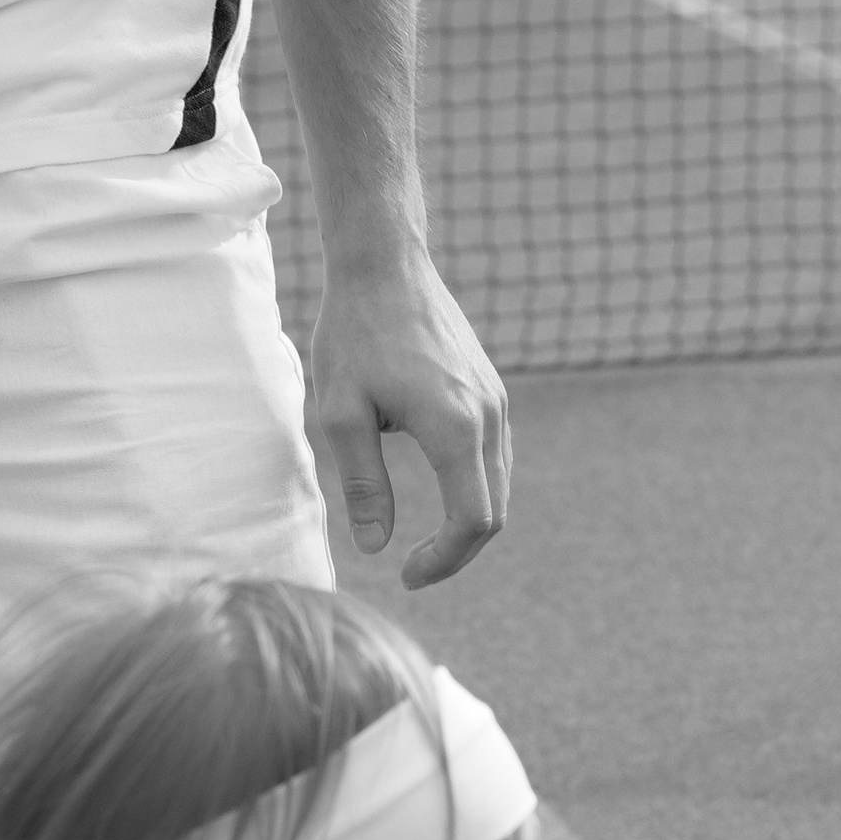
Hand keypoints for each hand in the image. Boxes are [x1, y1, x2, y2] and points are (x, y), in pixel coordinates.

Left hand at [308, 245, 509, 586]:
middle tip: (414, 570)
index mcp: (455, 428)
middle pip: (494, 513)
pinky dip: (474, 488)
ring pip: (499, 486)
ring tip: (426, 541)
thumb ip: (363, 485)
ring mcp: (497, 402)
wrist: (385, 264)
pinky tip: (440, 491)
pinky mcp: (493, 390)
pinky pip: (496, 457)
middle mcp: (489, 417)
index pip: (472, 522)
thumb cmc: (353, 333)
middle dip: (457, 551)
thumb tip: (375, 547)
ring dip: (468, 521)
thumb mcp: (341, 413)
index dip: (444, 561)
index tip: (406, 575)